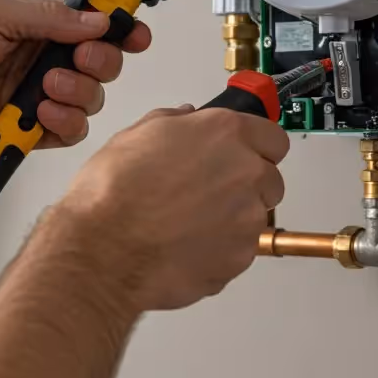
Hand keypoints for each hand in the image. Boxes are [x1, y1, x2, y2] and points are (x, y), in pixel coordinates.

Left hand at [0, 0, 151, 159]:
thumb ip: (49, 17)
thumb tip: (96, 19)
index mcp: (39, 29)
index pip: (92, 25)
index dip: (119, 27)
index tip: (134, 32)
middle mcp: (44, 62)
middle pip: (102, 63)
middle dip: (102, 59)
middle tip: (81, 58)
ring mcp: (40, 98)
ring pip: (91, 98)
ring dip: (78, 91)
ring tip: (45, 87)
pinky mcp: (31, 132)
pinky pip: (70, 131)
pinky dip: (64, 121)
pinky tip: (41, 112)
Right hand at [53, 106, 289, 311]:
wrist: (104, 250)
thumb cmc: (112, 194)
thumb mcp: (136, 135)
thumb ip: (174, 122)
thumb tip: (186, 119)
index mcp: (225, 133)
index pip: (273, 137)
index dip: (257, 147)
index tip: (245, 155)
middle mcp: (246, 171)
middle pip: (271, 178)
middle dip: (248, 185)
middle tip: (210, 193)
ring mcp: (248, 218)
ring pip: (257, 217)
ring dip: (233, 220)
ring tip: (189, 224)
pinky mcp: (241, 257)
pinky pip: (240, 251)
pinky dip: (220, 250)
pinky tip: (185, 246)